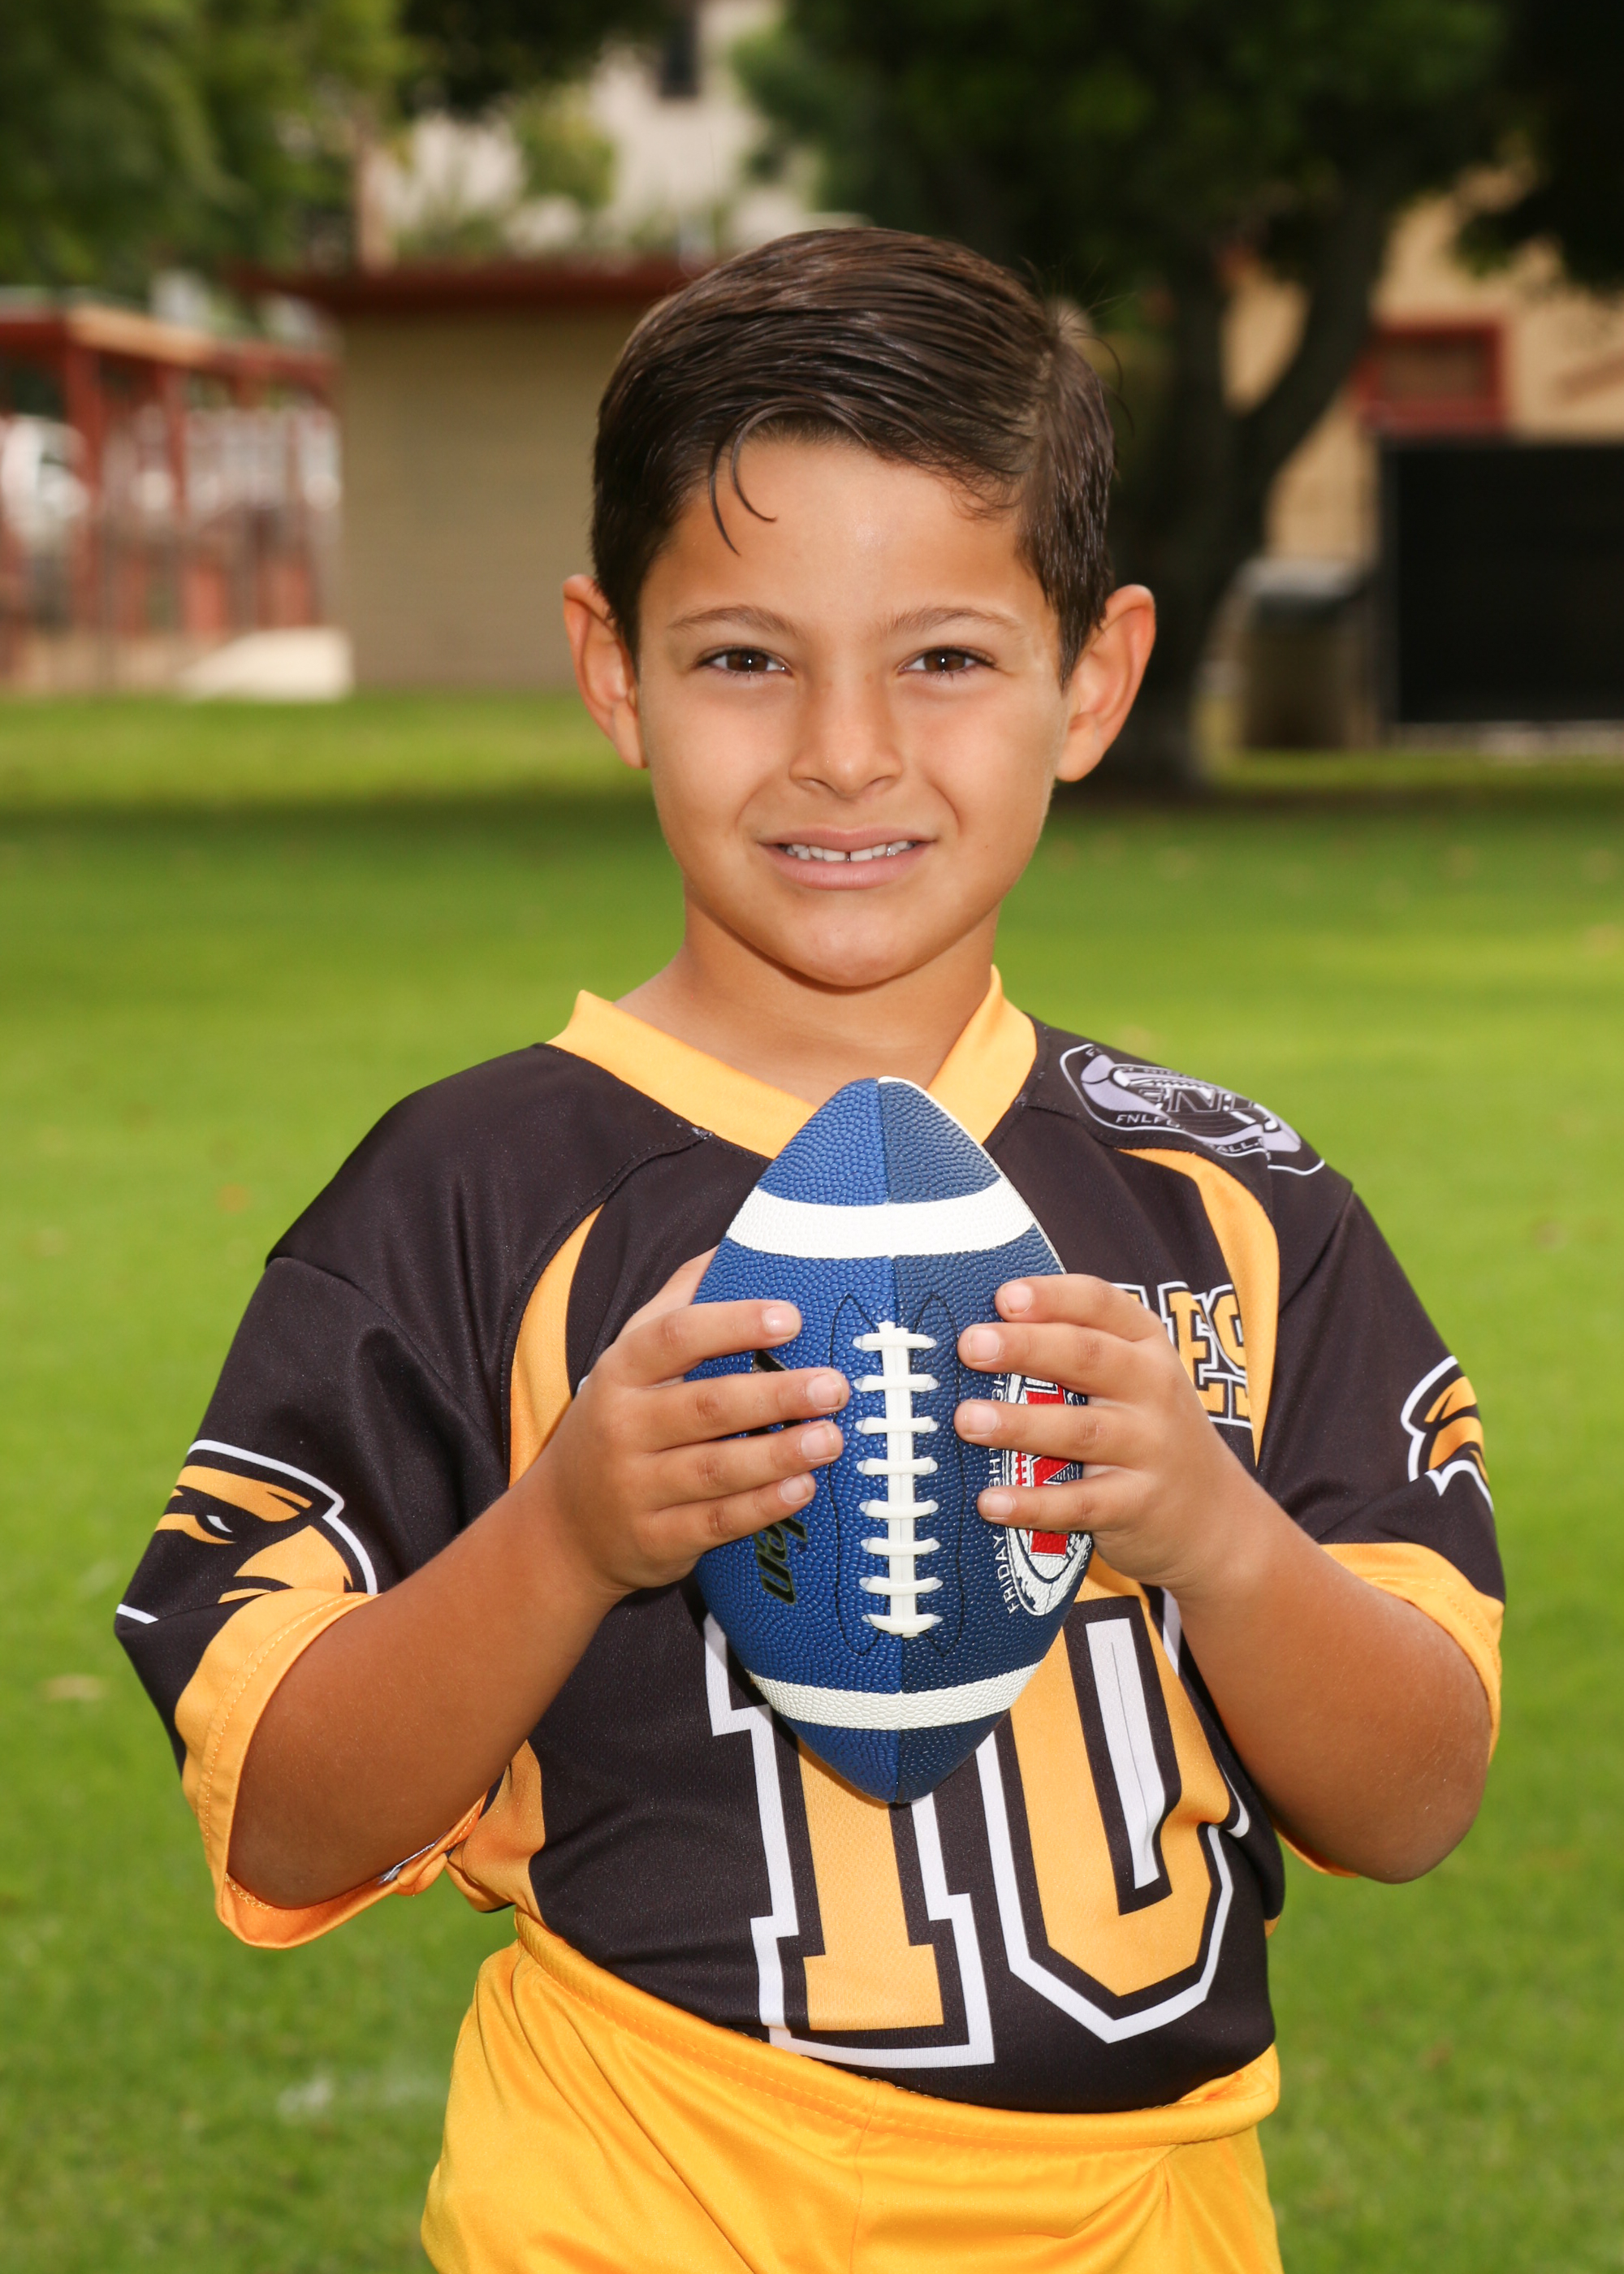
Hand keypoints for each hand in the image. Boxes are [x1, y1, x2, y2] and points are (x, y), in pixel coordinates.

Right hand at [524, 1252, 849, 1607]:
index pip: (675, 1337)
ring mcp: (637, 1487)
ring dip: (779, 1453)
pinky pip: (716, 1522)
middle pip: (706, 1405)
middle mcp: (624, 1427)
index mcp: (621, 1372)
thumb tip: (736, 1243)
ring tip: (831, 1438)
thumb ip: (678, 1301)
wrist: (562, 1525)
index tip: (791, 1318)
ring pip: (716, 1469)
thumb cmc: (618, 1423)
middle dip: (776, 1395)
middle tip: (834, 1386)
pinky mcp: (657, 1539)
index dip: (734, 1324)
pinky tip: (801, 1488)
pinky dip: (761, 1507)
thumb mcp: (630, 1357)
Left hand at [953, 1274, 1269, 1602]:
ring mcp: (1149, 1448)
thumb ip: (1075, 1348)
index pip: (1101, 1305)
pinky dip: (1034, 1503)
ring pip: (1080, 1431)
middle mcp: (1152, 1389)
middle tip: (972, 1346)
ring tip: (968, 1419)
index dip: (1053, 1297)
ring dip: (1019, 1424)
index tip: (1004, 1297)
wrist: (1215, 1516)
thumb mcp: (1133, 1377)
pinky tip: (991, 1502)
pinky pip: (1080, 1503)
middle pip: (1087, 1358)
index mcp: (1146, 1345)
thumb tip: (983, 1332)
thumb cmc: (1148, 1431)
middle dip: (1026, 1348)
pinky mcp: (1137, 1505)